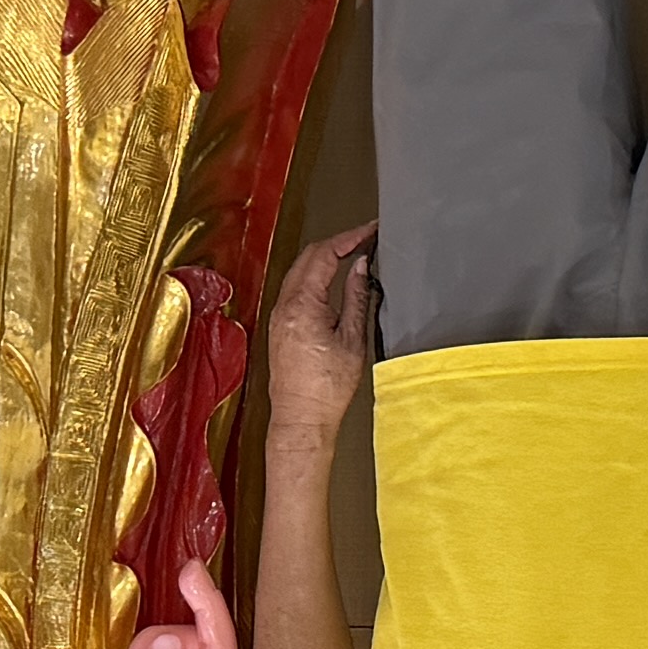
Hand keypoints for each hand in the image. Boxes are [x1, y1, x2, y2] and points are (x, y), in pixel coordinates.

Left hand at [265, 226, 377, 451]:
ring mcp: (278, 316)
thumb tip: (361, 268)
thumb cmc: (326, 389)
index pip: (324, 254)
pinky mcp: (280, 327)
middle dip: (336, 242)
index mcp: (302, 305)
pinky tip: (331, 281)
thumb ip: (356, 297)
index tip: (369, 230)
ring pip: (300, 271)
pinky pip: (295, 288)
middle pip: (308, 257)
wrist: (302, 418)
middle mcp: (284, 306)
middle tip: (363, 238)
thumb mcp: (352, 339)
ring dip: (324, 258)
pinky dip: (314, 276)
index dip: (349, 237)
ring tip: (351, 254)